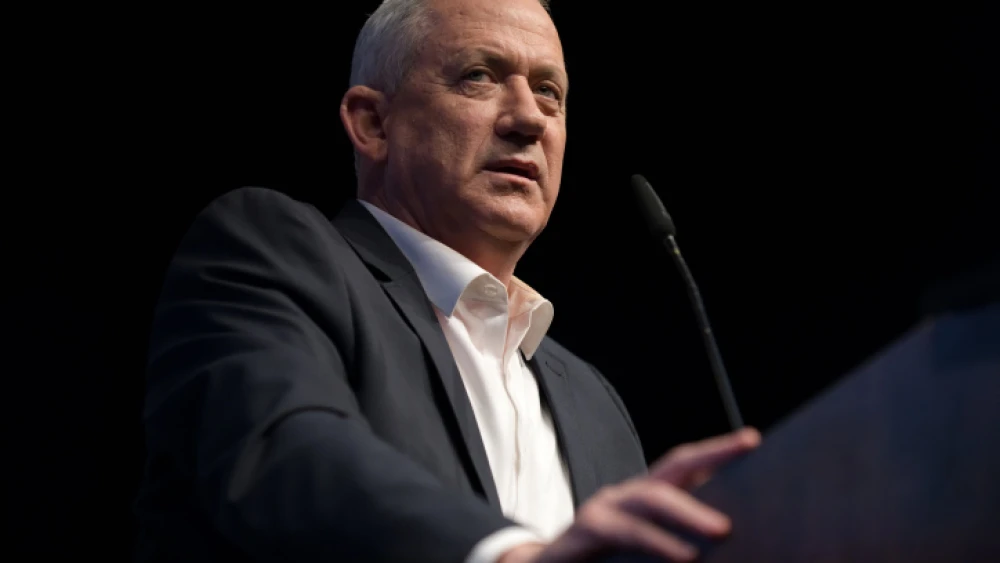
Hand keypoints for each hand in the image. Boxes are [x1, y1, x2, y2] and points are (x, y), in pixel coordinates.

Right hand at [499, 427, 760, 562]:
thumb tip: (723, 537)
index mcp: (645, 499)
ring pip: (651, 498)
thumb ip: (674, 540)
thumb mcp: (641, 547)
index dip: (718, 451)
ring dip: (688, 512)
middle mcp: (626, 495)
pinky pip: (626, 532)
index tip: (752, 440)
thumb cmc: (601, 561)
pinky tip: (683, 557)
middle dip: (710, 457)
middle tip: (748, 456)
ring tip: (722, 530)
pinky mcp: (586, 529)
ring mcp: (604, 508)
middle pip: (673, 468)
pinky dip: (657, 543)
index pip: (685, 466)